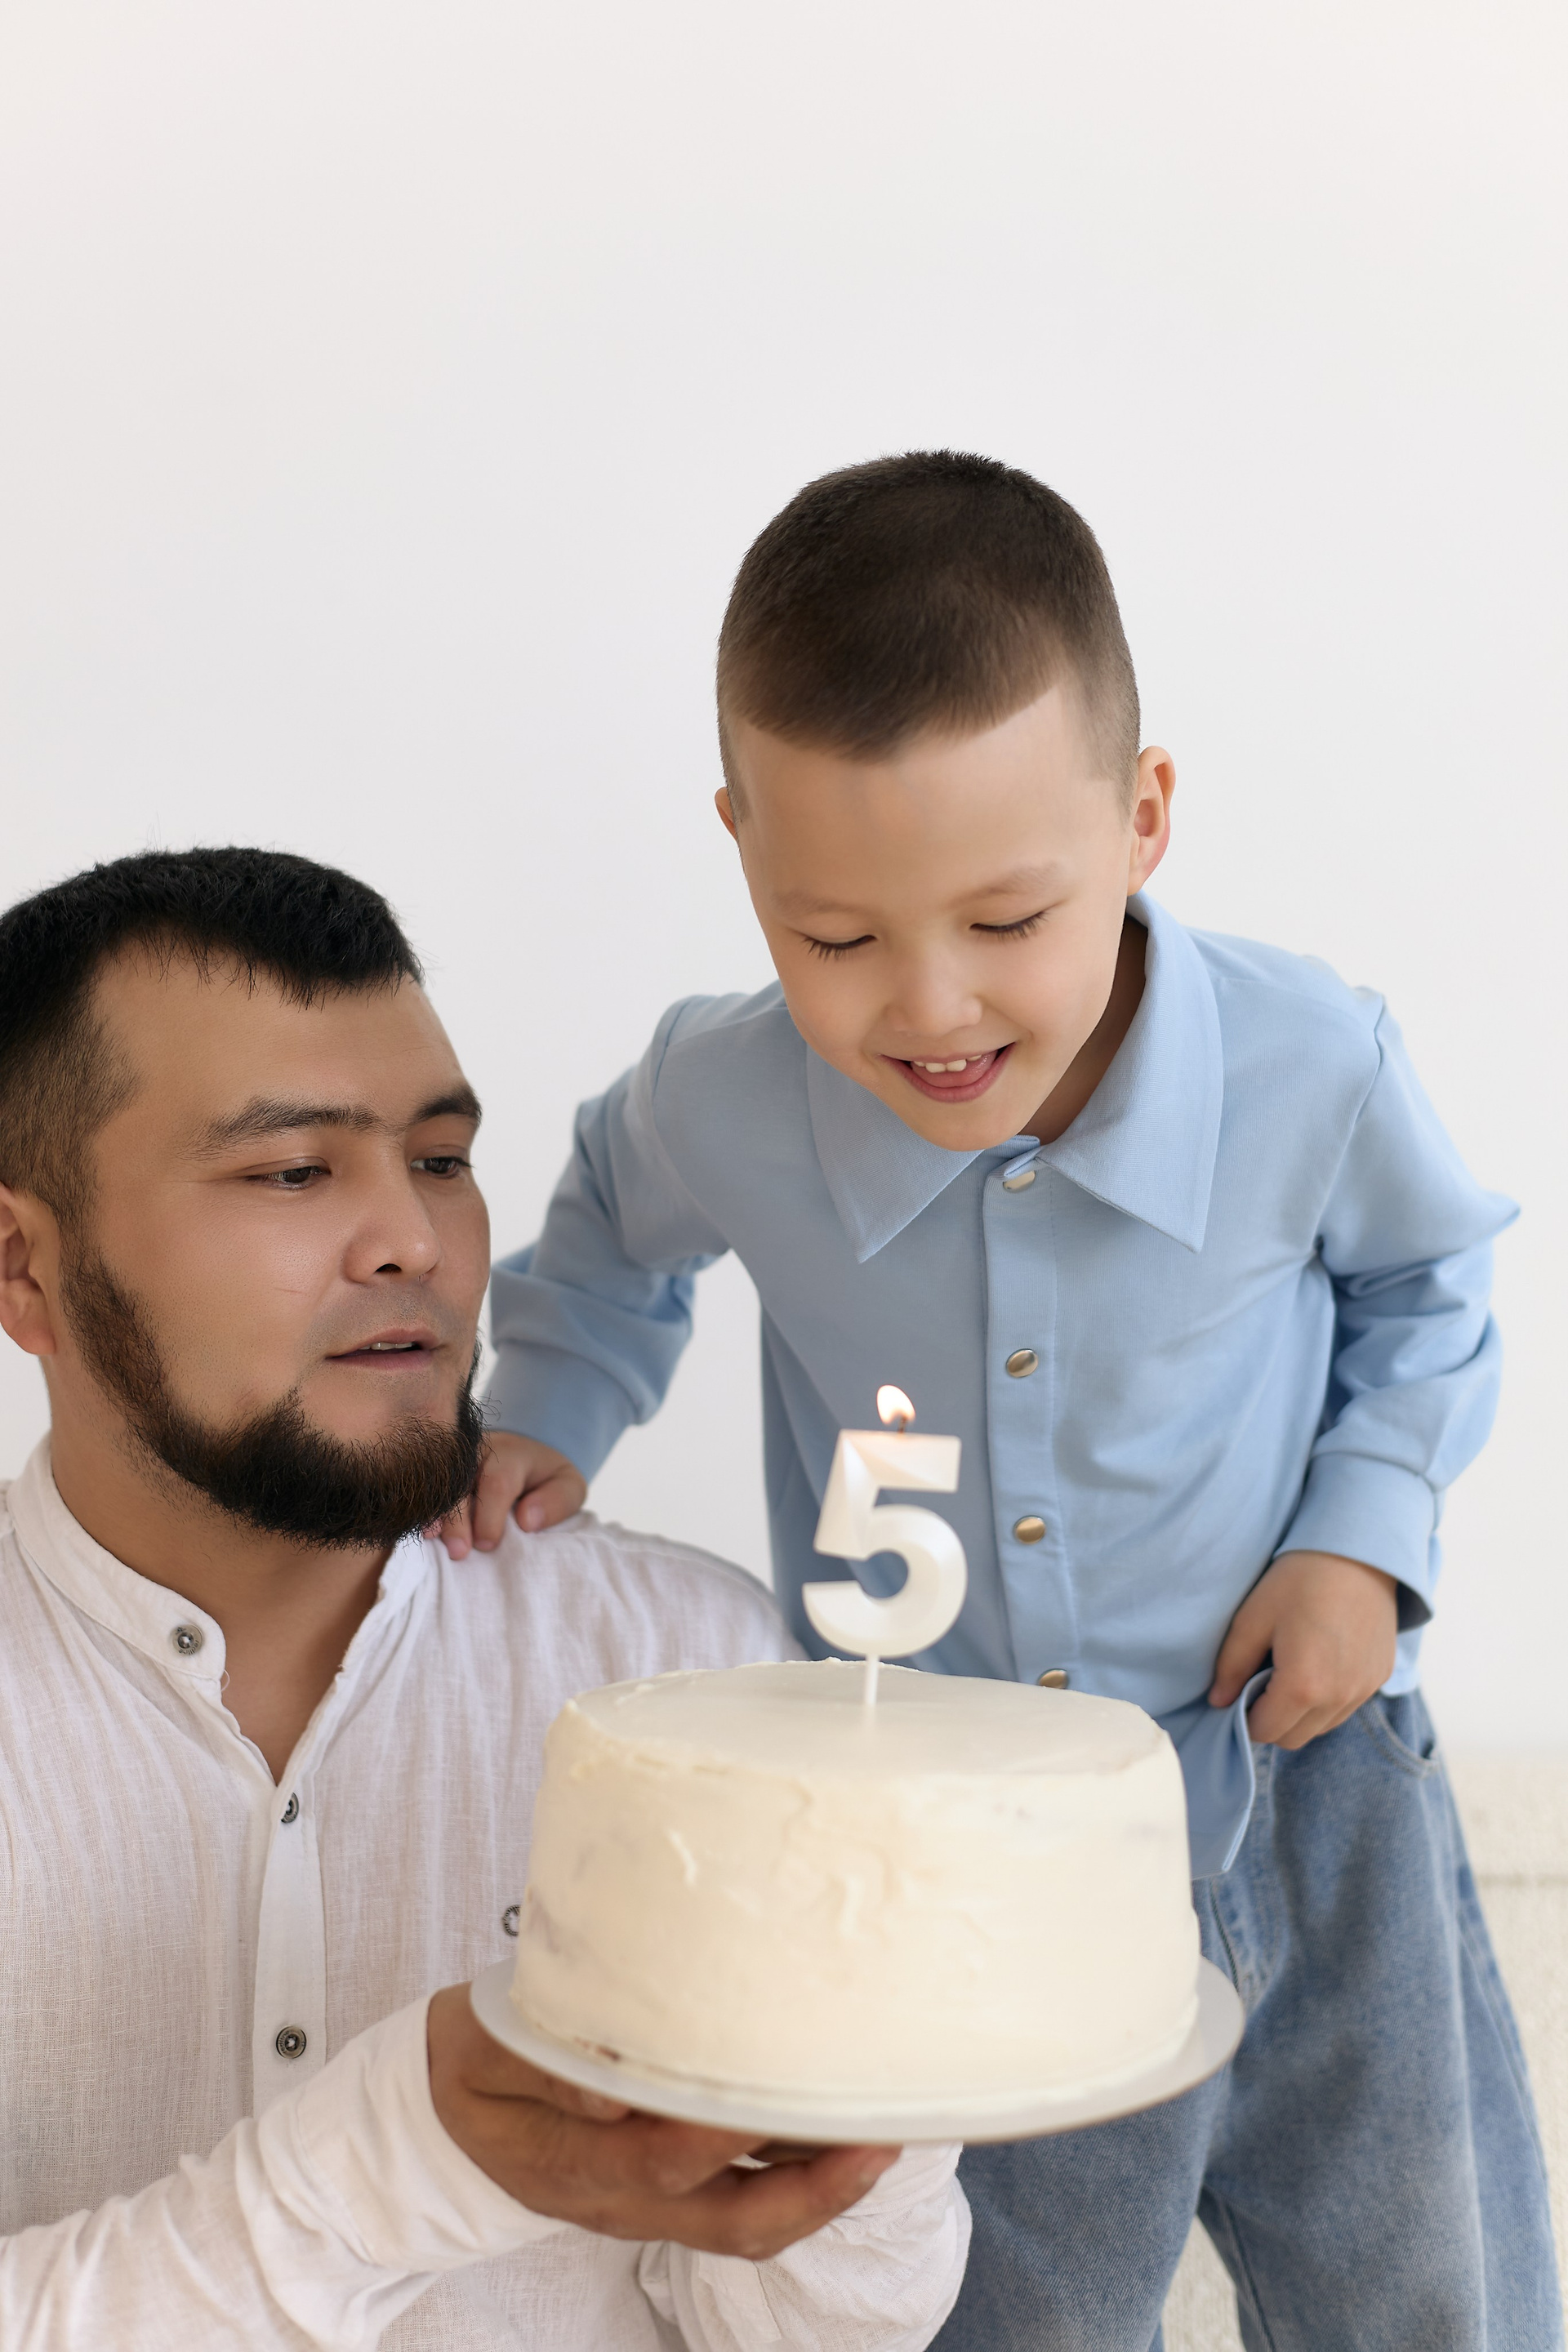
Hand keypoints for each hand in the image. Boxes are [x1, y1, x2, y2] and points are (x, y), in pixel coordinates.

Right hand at [427, 1986, 898, 2258]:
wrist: (441, 2116)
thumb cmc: (471, 2064)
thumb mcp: (478, 2050)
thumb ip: (538, 2066)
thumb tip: (613, 2094)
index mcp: (575, 2165)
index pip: (667, 2161)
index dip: (730, 2134)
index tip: (784, 2092)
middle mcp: (624, 2202)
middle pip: (734, 2220)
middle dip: (816, 2188)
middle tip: (880, 2137)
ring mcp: (649, 2209)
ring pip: (750, 2224)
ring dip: (822, 2191)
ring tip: (883, 2137)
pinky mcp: (667, 2195)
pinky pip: (746, 2206)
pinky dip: (801, 2181)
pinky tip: (839, 2137)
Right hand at [436, 1431, 587, 1556]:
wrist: (524, 1455)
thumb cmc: (546, 1479)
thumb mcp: (568, 1487)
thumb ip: (557, 1501)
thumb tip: (527, 1521)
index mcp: (510, 1454)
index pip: (497, 1483)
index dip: (490, 1516)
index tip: (488, 1545)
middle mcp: (477, 1452)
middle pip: (461, 1481)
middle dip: (458, 1519)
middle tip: (459, 1552)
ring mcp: (454, 1459)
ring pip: (440, 1482)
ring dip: (436, 1513)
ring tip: (433, 1539)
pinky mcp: (441, 1471)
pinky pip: (428, 1486)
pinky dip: (425, 1509)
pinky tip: (424, 1529)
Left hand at [1208, 1549, 1398, 1750]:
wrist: (1359, 1553)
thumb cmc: (1299, 1580)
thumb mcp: (1253, 1617)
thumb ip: (1231, 1665)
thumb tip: (1218, 1701)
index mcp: (1304, 1686)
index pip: (1266, 1731)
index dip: (1245, 1718)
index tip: (1239, 1692)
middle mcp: (1339, 1697)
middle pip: (1294, 1738)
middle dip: (1272, 1720)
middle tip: (1261, 1682)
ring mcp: (1365, 1689)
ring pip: (1322, 1726)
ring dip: (1301, 1713)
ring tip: (1290, 1671)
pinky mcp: (1381, 1677)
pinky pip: (1346, 1707)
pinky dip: (1327, 1700)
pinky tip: (1318, 1663)